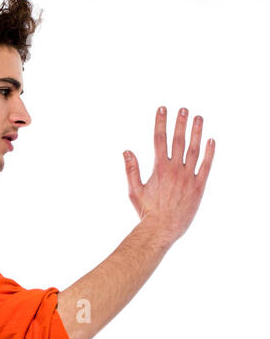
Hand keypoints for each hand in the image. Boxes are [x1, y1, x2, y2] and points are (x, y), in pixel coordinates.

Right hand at [124, 107, 214, 242]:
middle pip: (178, 140)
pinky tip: (211, 140)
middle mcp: (175, 169)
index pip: (159, 139)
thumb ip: (131, 170)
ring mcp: (188, 177)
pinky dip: (210, 152)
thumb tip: (126, 151)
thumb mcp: (134, 191)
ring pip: (194, 149)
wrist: (162, 229)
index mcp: (159, 168)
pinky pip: (206, 165)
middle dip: (180, 123)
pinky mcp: (198, 186)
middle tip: (183, 109)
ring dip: (196, 132)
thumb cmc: (147, 212)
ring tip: (198, 118)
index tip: (162, 109)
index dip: (161, 122)